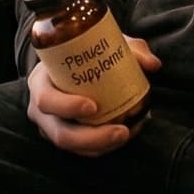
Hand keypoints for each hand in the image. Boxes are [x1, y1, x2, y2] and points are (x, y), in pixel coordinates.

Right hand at [25, 36, 160, 156]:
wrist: (70, 62)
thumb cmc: (81, 52)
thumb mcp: (100, 42)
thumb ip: (128, 49)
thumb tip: (153, 64)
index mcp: (40, 82)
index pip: (46, 100)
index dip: (66, 107)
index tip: (93, 106)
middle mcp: (41, 110)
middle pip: (60, 134)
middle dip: (92, 138)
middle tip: (122, 131)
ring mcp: (51, 128)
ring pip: (73, 147)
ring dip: (102, 146)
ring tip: (127, 134)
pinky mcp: (65, 138)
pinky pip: (82, 150)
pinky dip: (103, 147)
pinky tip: (124, 135)